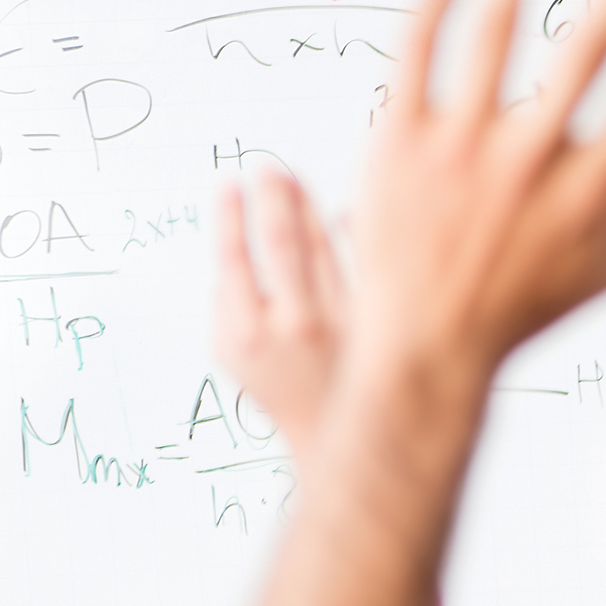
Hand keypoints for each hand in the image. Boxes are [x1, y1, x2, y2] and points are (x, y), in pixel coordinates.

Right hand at [214, 168, 346, 460]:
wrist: (343, 436)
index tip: (230, 184)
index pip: (233, 256)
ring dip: (306, 206)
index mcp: (245, 333)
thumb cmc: (283, 389)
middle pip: (280, 241)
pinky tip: (342, 210)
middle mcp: (293, 325)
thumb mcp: (233, 354)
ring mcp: (340, 322)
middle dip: (271, 197)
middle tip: (267, 168)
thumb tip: (235, 232)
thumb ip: (227, 298)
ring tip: (292, 179)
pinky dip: (352, 233)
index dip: (231, 214)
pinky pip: (364, 262)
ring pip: (323, 246)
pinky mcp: (377, 322)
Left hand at [343, 0, 605, 391]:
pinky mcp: (399, 142)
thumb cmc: (522, 310)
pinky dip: (434, 9)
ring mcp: (462, 147)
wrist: (427, 347)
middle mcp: (532, 161)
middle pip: (587, 52)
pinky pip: (416, 56)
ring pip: (493, 34)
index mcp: (591, 191)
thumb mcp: (604, 274)